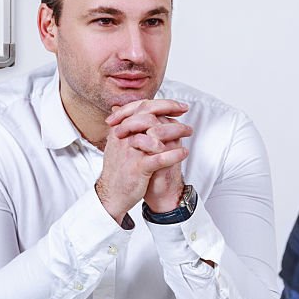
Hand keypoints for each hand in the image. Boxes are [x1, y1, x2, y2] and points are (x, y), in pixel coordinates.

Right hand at [96, 100, 191, 223]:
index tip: (179, 106)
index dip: (162, 104)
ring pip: (155, 133)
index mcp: (120, 129)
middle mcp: (123, 137)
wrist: (111, 194)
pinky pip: (159, 158)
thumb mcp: (119, 144)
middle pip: (148, 116)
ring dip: (176, 130)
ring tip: (188, 132)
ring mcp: (130, 152)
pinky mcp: (138, 168)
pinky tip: (184, 152)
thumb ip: (128, 127)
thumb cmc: (120, 169)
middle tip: (185, 114)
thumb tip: (134, 110)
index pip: (141, 107)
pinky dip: (174, 154)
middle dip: (171, 112)